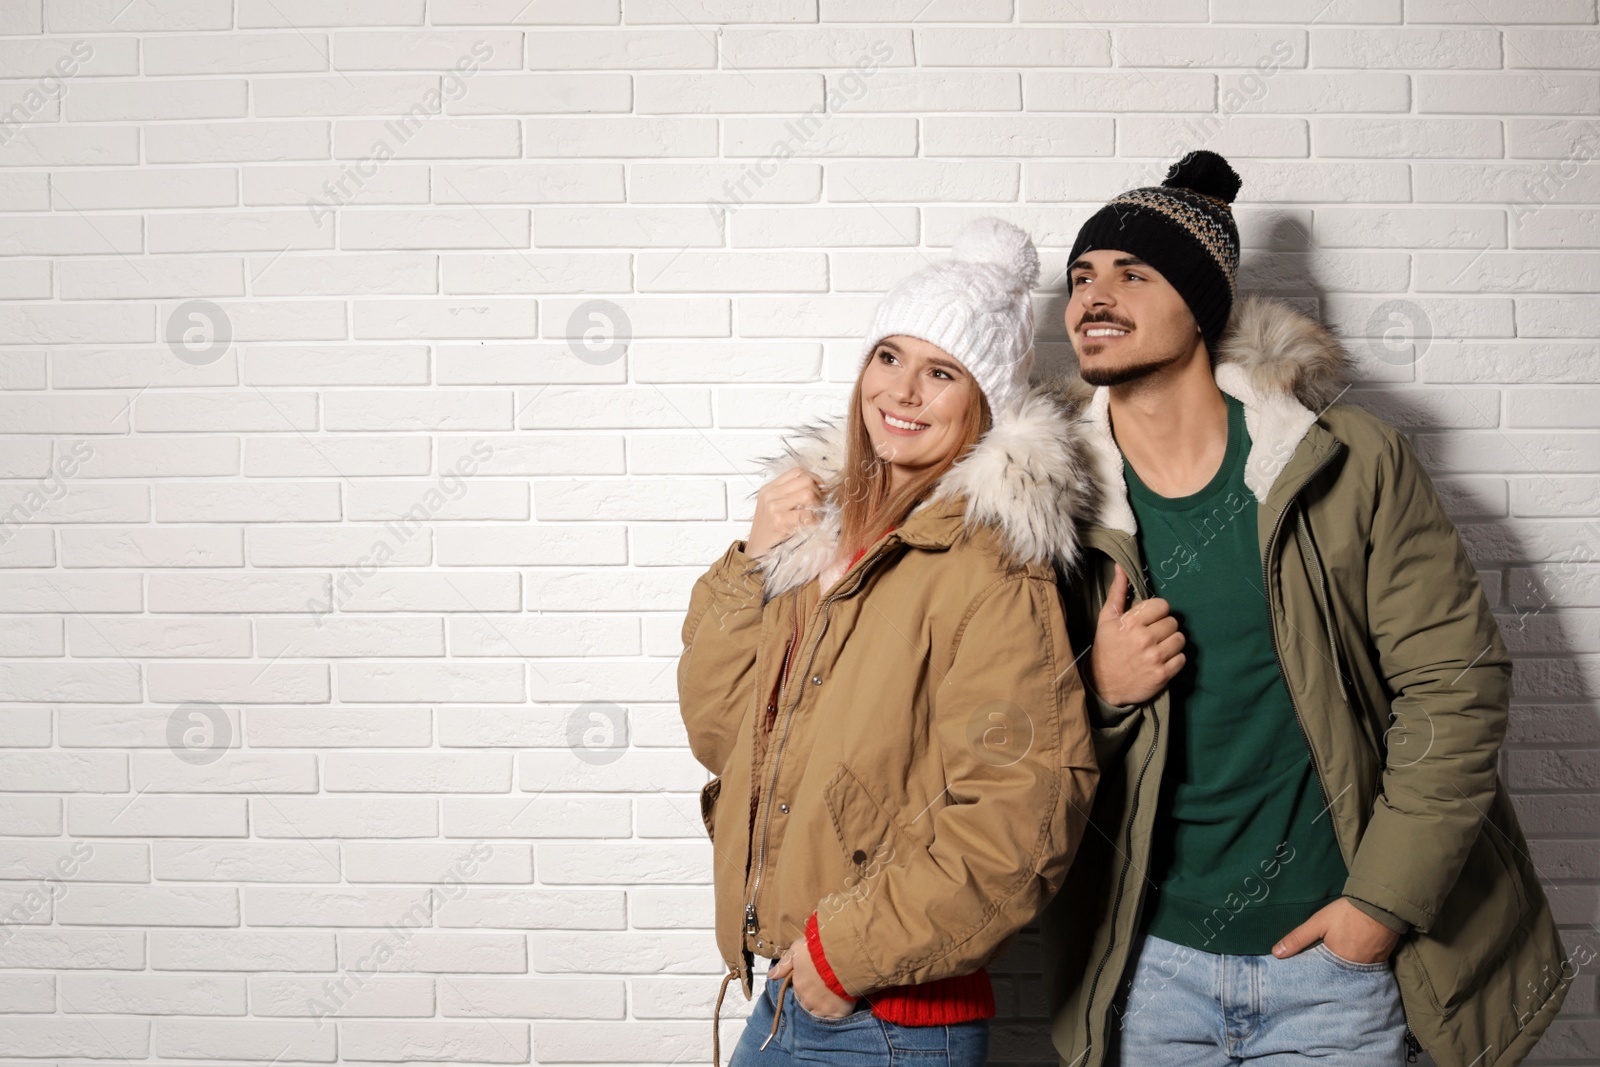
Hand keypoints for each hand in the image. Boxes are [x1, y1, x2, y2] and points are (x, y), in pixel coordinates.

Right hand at [746, 469, 823, 558]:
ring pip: (808, 494)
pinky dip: (814, 520)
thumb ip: (791, 495)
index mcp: (769, 488)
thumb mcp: (775, 508)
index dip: (814, 478)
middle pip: (805, 480)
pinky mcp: (779, 521)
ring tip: (815, 516)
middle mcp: (770, 494)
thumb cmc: (770, 532)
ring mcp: (773, 507)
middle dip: (818, 493)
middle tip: (819, 506)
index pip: (797, 471)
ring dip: (817, 506)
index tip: (820, 491)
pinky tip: (811, 525)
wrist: (756, 552)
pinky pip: (806, 513)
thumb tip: (820, 489)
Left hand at [768, 938, 857, 1017]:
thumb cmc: (820, 949)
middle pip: (807, 1004)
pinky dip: (835, 1016)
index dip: (805, 987)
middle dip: (813, 998)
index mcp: (798, 985)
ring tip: (833, 997)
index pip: (798, 992)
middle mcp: (807, 1000)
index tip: (812, 981)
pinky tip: (839, 1008)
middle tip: (824, 988)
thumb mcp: (798, 949)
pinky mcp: (838, 1013)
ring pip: (819, 1013)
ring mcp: (822, 1008)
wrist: (843, 954)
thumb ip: (784, 964)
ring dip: (823, 1007)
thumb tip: (771, 976)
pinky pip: (833, 1020)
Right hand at [1087, 563, 1185, 705]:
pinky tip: (1162, 661)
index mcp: (1131, 622)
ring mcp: (1155, 658)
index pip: (1163, 606)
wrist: (1103, 685)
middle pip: (1173, 623)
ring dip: (1172, 643)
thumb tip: (1121, 567)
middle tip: (1153, 636)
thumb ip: (1117, 592)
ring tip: (1158, 648)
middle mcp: (1144, 639)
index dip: (1157, 612)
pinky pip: (1182, 659)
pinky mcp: (1162, 675)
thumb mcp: (1106, 619)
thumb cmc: (1106, 649)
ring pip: (1180, 639)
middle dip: (1164, 628)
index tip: (1150, 620)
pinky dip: (1175, 660)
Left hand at [1272, 898, 1399, 964]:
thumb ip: (1298, 938)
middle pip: (1338, 976)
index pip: (1321, 976)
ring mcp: (1370, 966)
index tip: (1304, 979)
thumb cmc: (1347, 913)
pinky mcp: (1382, 959)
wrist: (1380, 904)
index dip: (1314, 975)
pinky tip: (1353, 957)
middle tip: (1320, 970)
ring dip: (1344, 970)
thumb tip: (1276, 954)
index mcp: (1337, 963)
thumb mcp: (1318, 923)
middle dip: (1329, 974)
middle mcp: (1355, 970)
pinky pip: (1366, 967)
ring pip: (1352, 972)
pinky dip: (1358, 964)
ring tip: (1334, 965)